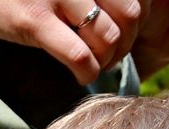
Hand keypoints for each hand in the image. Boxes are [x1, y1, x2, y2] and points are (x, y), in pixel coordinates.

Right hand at [0, 0, 146, 85]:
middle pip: (130, 14)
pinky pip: (80, 55)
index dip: (134, 20)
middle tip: (107, 54)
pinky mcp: (33, 20)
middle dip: (125, 41)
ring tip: (92, 65)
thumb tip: (115, 22)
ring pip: (109, 37)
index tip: (118, 34)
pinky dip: (86, 73)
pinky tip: (78, 75)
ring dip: (107, 60)